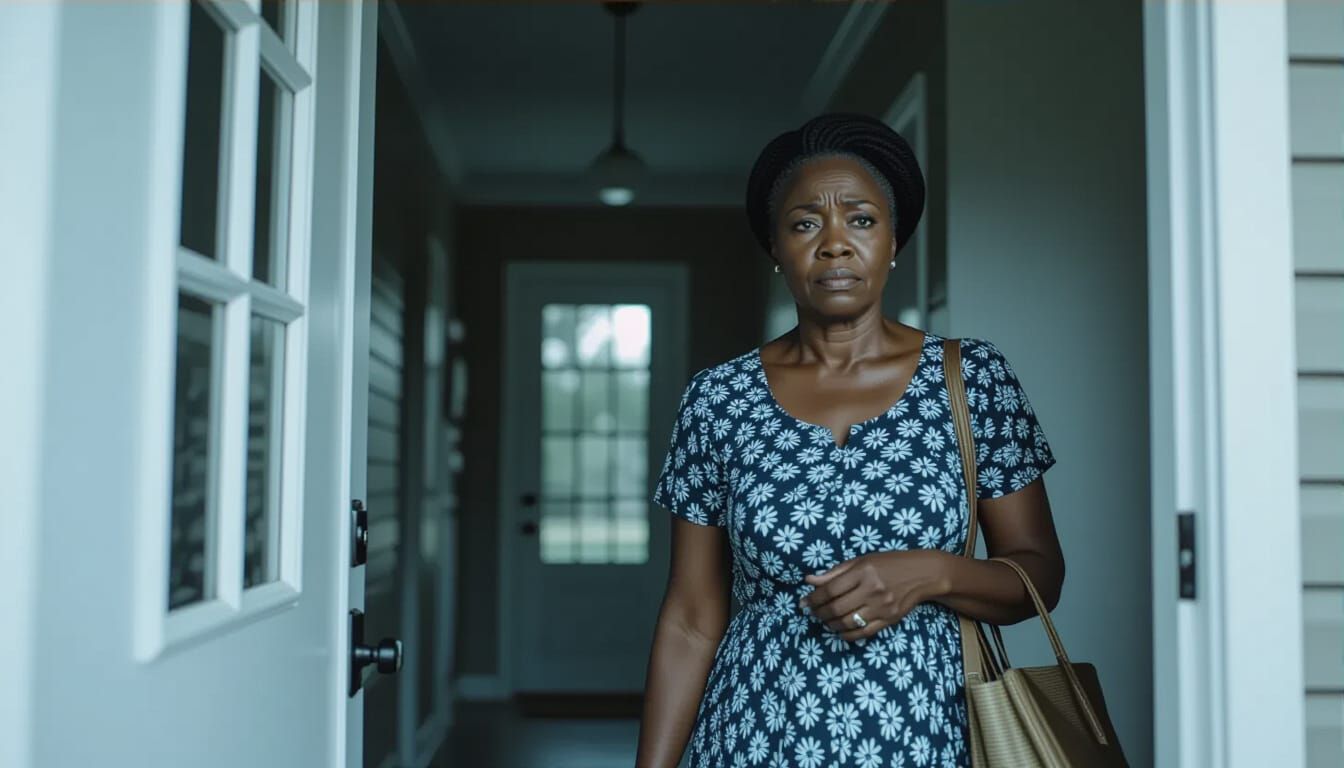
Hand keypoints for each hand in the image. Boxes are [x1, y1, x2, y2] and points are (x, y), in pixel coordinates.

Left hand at [798, 550, 950, 641]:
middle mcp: (873, 589)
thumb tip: (809, 581)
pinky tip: (839, 630)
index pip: (830, 589)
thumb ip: (834, 573)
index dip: (813, 598)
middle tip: (812, 613)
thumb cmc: (889, 563)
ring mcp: (882, 607)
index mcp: (863, 571)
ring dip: (830, 624)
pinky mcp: (889, 620)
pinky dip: (847, 635)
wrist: (922, 574)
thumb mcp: (862, 561)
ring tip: (825, 620)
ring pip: (848, 623)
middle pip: (837, 608)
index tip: (804, 602)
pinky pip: (863, 633)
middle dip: (819, 613)